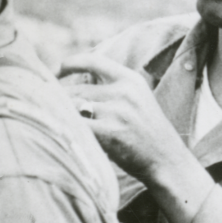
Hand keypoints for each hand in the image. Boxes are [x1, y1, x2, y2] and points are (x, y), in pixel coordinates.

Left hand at [61, 53, 215, 222]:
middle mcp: (124, 91)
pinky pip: (77, 126)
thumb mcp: (136, 100)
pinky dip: (68, 131)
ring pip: (72, 108)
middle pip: (75, 90)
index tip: (56, 72)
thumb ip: (110, 88)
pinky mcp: (111, 132)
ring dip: (61, 118)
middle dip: (60, 103)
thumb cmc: (145, 134)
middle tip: (52, 114)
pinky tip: (67, 139)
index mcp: (130, 80)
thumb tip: (70, 82)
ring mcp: (118, 111)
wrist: (168, 162)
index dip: (69, 64)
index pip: (92, 60)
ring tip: (59, 128)